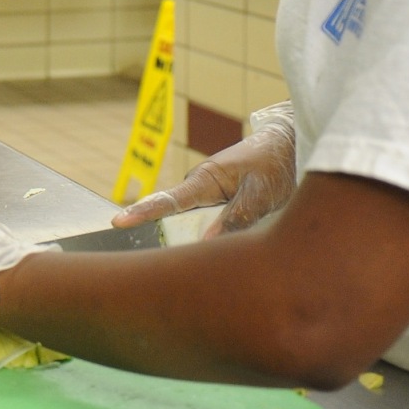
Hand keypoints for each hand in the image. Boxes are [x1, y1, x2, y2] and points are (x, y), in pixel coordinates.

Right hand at [112, 103, 296, 238]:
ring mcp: (209, 196)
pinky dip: (212, 239)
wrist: (289, 145)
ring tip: (215, 255)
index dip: (143, 212)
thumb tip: (207, 241)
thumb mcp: (260, 193)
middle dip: (172, 240)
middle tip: (177, 263)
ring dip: (199, 241)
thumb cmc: (275, 163)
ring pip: (195, 226)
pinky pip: (209, 226)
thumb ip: (236, 217)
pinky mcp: (220, 204)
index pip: (169, 200)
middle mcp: (201, 188)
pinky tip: (225, 250)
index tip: (118, 222)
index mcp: (206, 179)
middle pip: (177, 220)